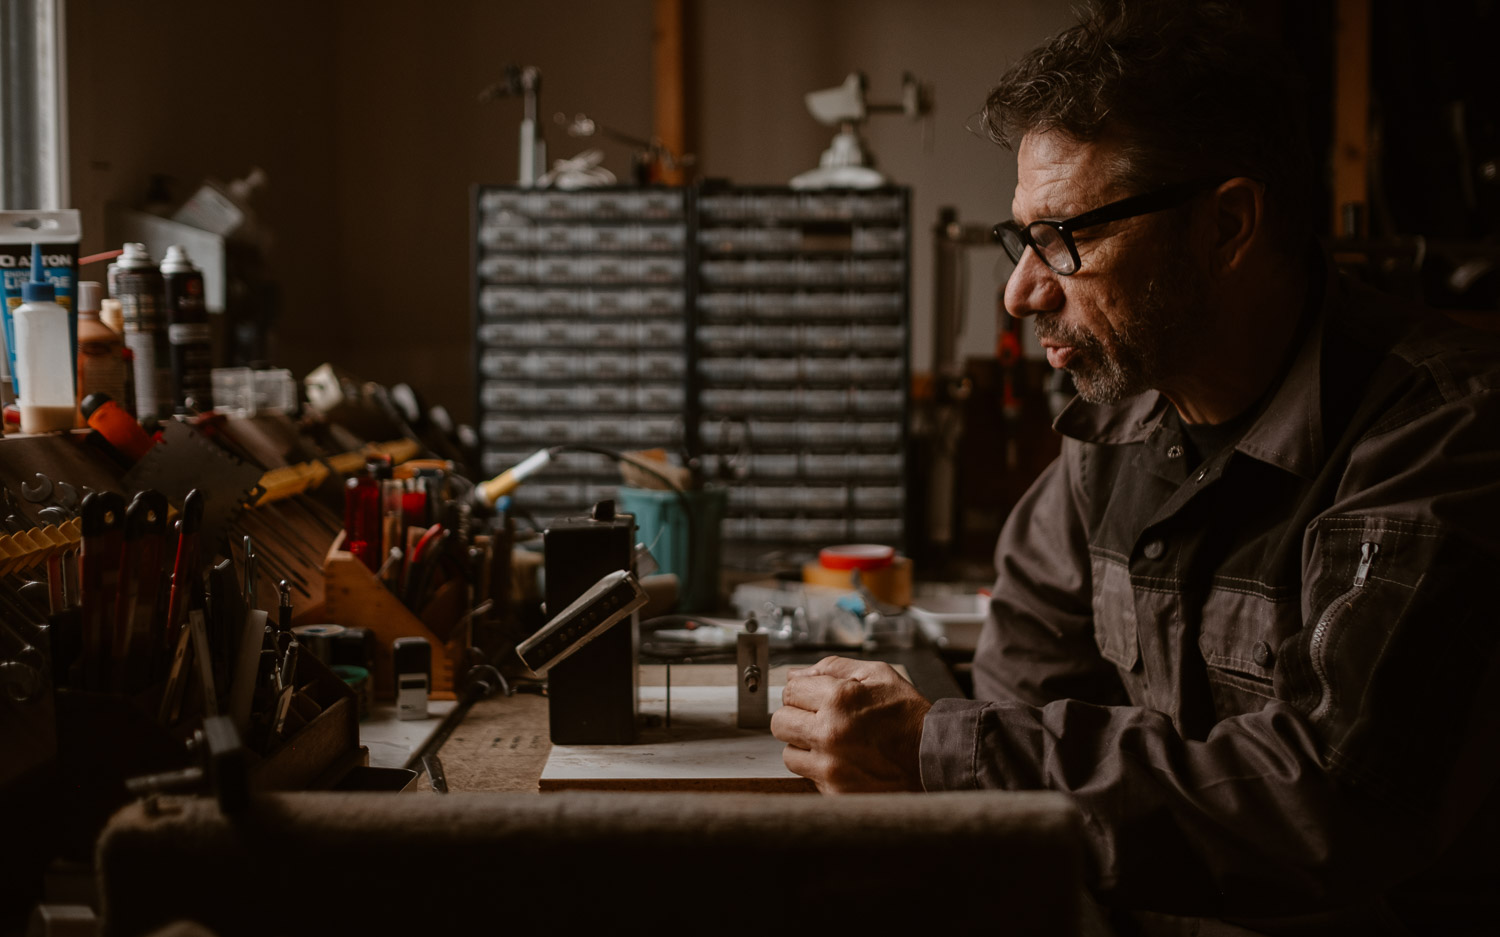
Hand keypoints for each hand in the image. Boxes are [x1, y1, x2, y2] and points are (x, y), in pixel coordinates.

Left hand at [771, 656, 931, 792]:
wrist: (934, 757)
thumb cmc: (908, 716)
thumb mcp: (877, 674)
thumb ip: (833, 668)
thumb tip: (796, 674)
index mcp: (839, 699)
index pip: (789, 691)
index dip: (802, 693)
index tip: (813, 698)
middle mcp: (830, 733)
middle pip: (780, 722)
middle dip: (796, 718)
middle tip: (818, 719)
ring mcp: (830, 766)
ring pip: (789, 753)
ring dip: (805, 746)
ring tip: (831, 742)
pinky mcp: (834, 791)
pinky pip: (808, 776)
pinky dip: (819, 769)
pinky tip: (842, 760)